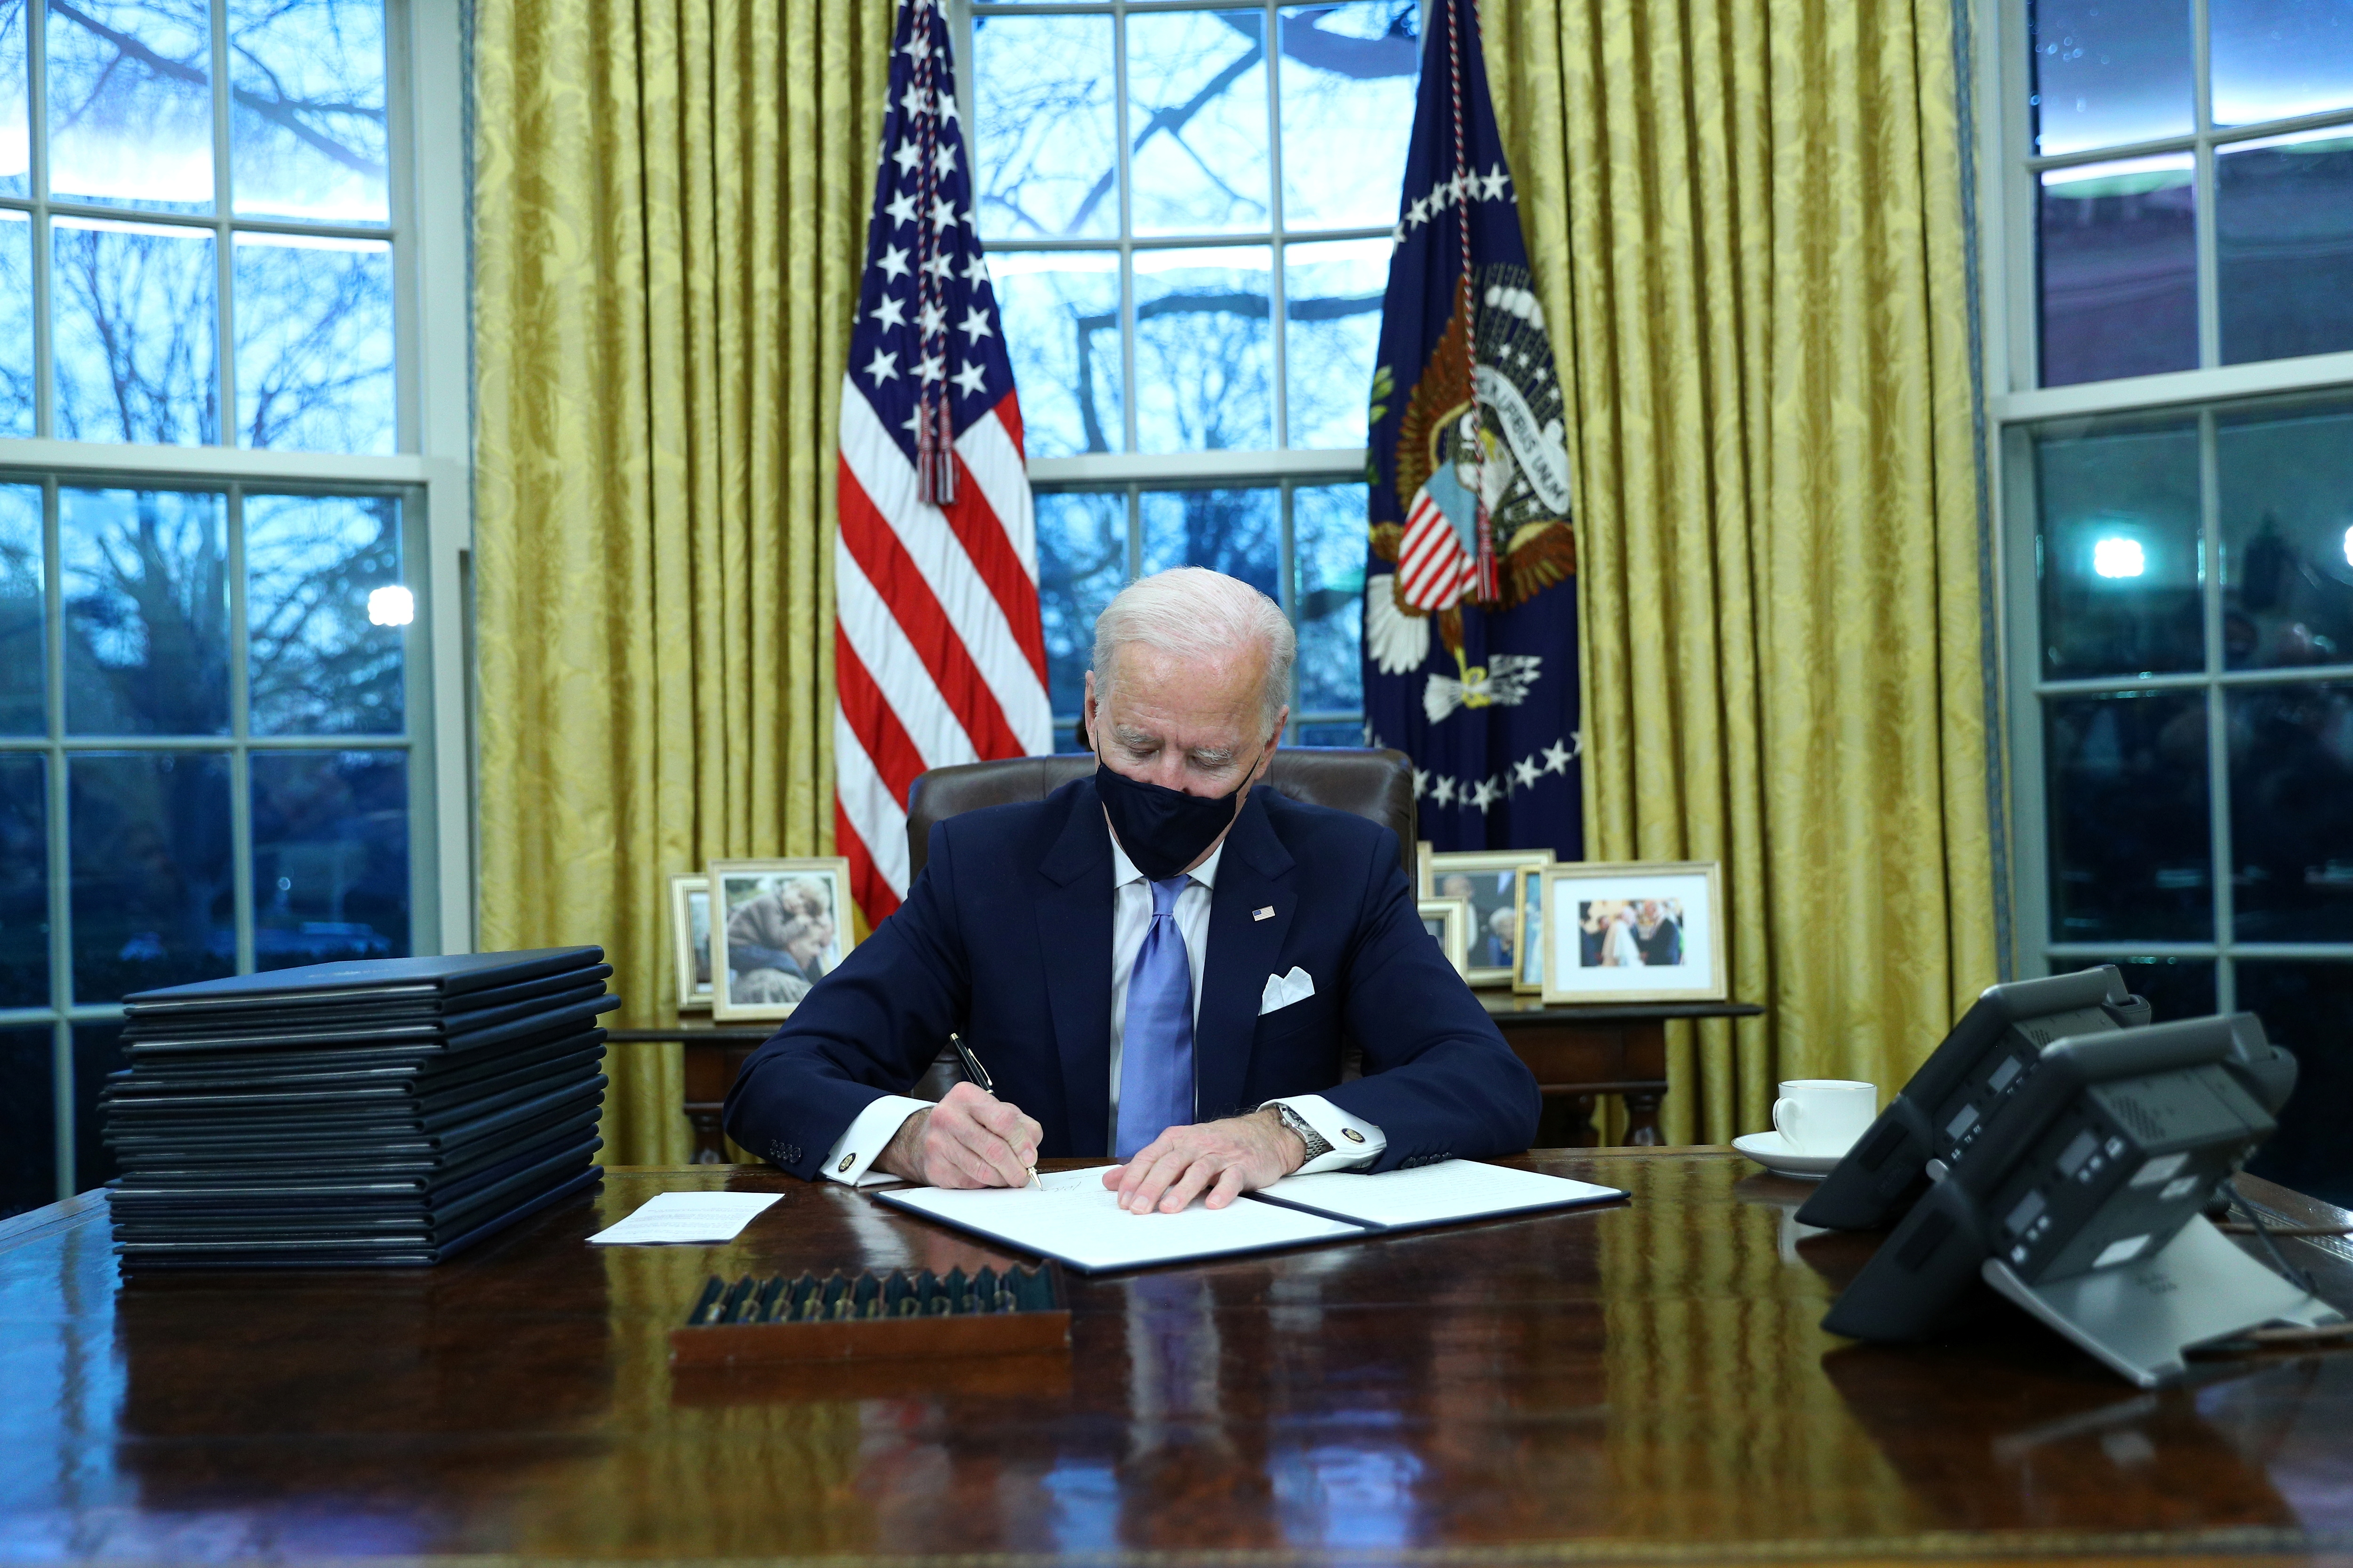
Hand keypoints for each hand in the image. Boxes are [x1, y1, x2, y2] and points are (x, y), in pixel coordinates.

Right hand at [876, 1081, 1042, 1188]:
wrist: (924, 1138)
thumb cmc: (969, 1123)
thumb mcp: (996, 1112)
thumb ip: (1021, 1126)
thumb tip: (1030, 1154)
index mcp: (966, 1095)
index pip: (1004, 1120)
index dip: (1021, 1142)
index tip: (1030, 1157)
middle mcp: (948, 1116)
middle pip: (994, 1149)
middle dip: (1015, 1168)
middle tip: (1023, 1176)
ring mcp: (938, 1143)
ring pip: (983, 1170)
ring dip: (1002, 1179)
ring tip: (1008, 1178)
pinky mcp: (935, 1167)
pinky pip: (970, 1182)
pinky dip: (984, 1184)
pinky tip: (986, 1177)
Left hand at [1100, 1108, 1305, 1213]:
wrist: (1262, 1135)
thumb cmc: (1214, 1145)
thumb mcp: (1177, 1150)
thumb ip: (1144, 1166)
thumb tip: (1110, 1181)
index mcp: (1176, 1140)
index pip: (1149, 1157)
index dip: (1134, 1179)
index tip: (1123, 1201)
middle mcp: (1196, 1144)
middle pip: (1170, 1164)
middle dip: (1151, 1186)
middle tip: (1138, 1209)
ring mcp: (1220, 1154)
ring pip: (1198, 1170)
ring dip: (1183, 1190)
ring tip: (1169, 1209)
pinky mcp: (1243, 1166)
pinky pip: (1232, 1178)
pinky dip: (1222, 1191)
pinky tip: (1212, 1204)